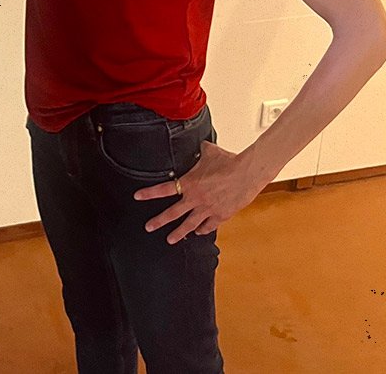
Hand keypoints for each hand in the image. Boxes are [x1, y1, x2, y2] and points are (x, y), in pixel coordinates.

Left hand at [134, 141, 273, 243]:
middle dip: (158, 221)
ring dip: (178, 233)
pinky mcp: (221, 215)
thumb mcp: (210, 152)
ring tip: (170, 239)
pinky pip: (208, 226)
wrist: (247, 173)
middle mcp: (196, 199)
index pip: (164, 189)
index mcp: (190, 183)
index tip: (138, 196)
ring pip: (189, 225)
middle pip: (172, 213)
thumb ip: (201, 151)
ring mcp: (208, 209)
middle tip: (149, 227)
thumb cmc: (230, 162)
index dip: (149, 193)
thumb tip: (201, 145)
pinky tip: (199, 232)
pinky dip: (202, 230)